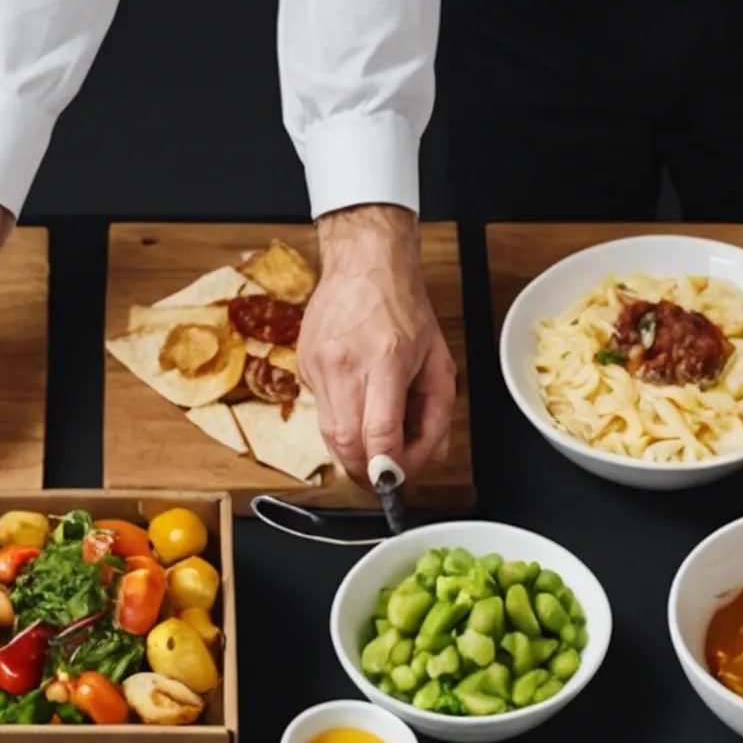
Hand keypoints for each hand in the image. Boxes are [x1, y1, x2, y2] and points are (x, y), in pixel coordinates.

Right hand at [302, 204, 455, 483]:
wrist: (364, 264)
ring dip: (353, 452)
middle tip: (385, 475)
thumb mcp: (438, 360)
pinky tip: (357, 402)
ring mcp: (318, 366)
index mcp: (385, 361)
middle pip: (346, 445)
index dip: (389, 467)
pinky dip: (341, 421)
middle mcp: (345, 365)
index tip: (397, 478)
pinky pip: (321, 412)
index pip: (379, 434)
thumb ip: (437, 413)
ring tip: (374, 444)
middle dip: (367, 471)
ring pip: (328, 436)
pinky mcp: (303, 366)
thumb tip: (428, 457)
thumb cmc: (404, 308)